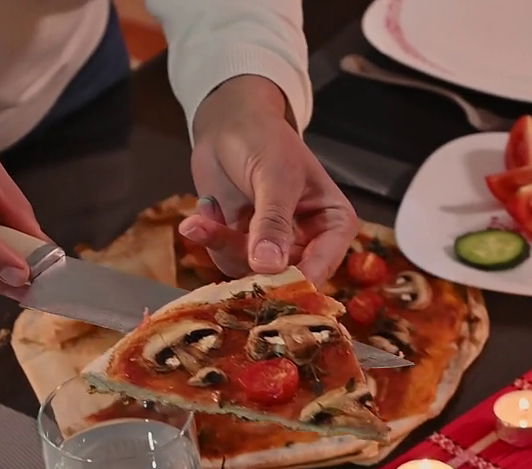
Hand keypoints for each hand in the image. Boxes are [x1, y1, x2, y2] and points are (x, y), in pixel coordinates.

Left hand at [179, 75, 356, 282]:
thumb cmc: (264, 138)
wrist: (227, 124)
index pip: (323, 267)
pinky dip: (211, 240)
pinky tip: (198, 220)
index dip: (297, 281)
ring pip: (251, 272)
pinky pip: (227, 260)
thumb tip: (269, 266)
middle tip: (221, 235)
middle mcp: (309, 242)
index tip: (266, 282)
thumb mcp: (275, 177)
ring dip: (223, 245)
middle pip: (284, 276)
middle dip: (248, 258)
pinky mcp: (244, 247)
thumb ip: (273, 222)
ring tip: (200, 221)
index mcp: (333, 224)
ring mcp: (275, 247)